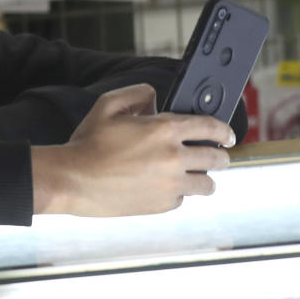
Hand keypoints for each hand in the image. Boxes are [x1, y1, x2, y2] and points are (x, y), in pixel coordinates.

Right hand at [31, 83, 234, 217]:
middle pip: (217, 159)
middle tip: (214, 156)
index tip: (227, 135)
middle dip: (219, 156)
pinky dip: (178, 193)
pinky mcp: (161, 205)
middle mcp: (174, 157)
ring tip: (194, 176)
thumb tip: (155, 98)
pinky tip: (164, 187)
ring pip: (207, 184)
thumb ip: (137, 94)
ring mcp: (170, 184)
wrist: (72, 179)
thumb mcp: (107, 105)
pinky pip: (183, 199)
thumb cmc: (87, 143)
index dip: (224, 130)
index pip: (210, 127)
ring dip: (203, 177)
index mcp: (164, 130)